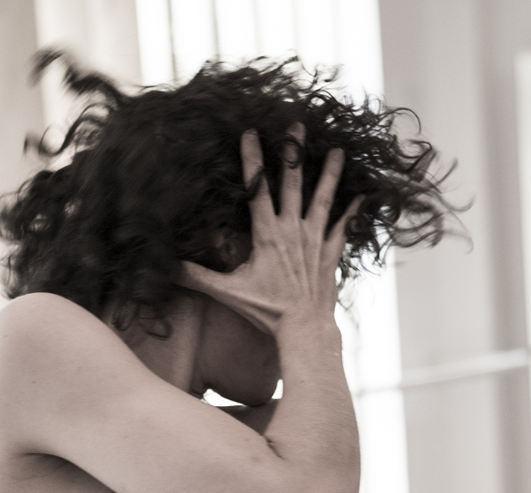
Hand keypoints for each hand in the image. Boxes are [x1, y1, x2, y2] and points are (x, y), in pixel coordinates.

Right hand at [177, 126, 361, 335]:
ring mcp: (314, 240)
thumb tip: (167, 269)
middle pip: (293, 183)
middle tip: (297, 125)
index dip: (252, 159)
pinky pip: (343, 228)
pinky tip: (363, 195)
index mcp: (268, 234)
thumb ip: (197, 278)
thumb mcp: (228, 293)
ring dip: (329, 173)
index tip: (250, 132)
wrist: (304, 329)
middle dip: (293, 152)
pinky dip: (352, 212)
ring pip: (323, 198)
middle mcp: (293, 230)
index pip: (257, 189)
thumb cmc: (267, 312)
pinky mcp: (329, 254)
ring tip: (337, 150)